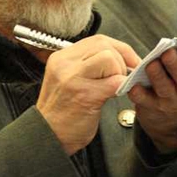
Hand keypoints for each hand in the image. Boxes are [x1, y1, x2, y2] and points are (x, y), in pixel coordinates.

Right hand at [37, 34, 139, 155]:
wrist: (47, 136)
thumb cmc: (61, 112)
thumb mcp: (68, 80)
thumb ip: (88, 66)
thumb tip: (118, 58)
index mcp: (62, 58)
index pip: (97, 40)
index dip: (119, 48)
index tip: (129, 60)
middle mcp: (65, 64)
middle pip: (104, 45)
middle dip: (123, 58)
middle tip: (125, 75)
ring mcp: (74, 78)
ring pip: (109, 58)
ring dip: (119, 72)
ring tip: (114, 87)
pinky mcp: (85, 95)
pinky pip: (114, 81)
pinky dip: (121, 86)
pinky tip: (115, 95)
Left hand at [129, 32, 176, 151]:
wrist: (173, 121)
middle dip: (175, 64)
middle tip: (167, 52)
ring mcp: (171, 102)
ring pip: (165, 89)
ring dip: (157, 76)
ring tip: (151, 64)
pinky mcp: (152, 108)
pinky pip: (144, 101)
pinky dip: (139, 94)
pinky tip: (133, 86)